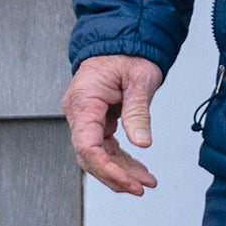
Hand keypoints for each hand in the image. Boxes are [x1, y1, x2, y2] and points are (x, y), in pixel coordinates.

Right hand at [62, 54, 164, 195]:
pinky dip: (121, 159)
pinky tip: (137, 170)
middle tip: (140, 188)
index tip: (126, 181)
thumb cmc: (127, 51)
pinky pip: (105, 145)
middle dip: (115, 176)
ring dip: (121, 171)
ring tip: (145, 182)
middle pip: (90, 156)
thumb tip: (142, 143)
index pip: (87, 145)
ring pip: (99, 154)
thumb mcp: (140, 79)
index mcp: (84, 101)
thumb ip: (138, 112)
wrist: (123, 38)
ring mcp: (87, 117)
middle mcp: (80, 112)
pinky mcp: (97, 119)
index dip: (106, 168)